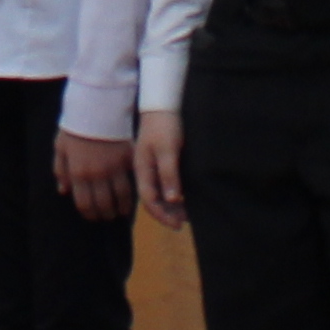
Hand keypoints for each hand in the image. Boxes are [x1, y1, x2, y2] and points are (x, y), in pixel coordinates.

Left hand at [55, 128, 137, 222]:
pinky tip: (132, 198)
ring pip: (121, 196)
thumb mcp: (61, 147)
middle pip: (103, 204)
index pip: (84, 203)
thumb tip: (64, 191)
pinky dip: (132, 192)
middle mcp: (97, 174)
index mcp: (78, 173)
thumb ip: (60, 171)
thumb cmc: (75, 126)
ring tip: (120, 212)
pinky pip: (132, 180)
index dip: (89, 214)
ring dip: (121, 208)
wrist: (96, 106)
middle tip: (108, 217)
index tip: (93, 217)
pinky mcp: (128, 159)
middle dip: (105, 215)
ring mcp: (114, 167)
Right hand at [132, 109, 189, 228]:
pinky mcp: (160, 163)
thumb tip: (171, 199)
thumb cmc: (165, 126)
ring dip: (171, 206)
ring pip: (159, 194)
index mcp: (142, 170)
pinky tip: (183, 198)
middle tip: (184, 222)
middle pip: (153, 200)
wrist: (163, 105)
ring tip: (186, 214)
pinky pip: (164, 185)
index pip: (149, 200)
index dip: (162, 215)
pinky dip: (173, 195)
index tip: (178, 224)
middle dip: (167, 214)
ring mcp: (152, 168)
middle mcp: (145, 172)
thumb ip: (169, 173)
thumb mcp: (168, 149)